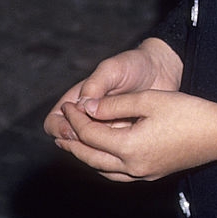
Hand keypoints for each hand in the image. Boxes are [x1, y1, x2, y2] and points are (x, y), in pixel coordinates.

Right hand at [44, 38, 181, 141]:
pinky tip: (128, 145)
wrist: (162, 71)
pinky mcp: (122, 139)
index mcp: (78, 100)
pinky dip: (114, 151)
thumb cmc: (134, 64)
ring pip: (89, 150)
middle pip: (68, 141)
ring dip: (96, 149)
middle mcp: (88, 118)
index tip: (74, 129)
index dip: (59, 128)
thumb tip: (80, 107)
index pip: (54, 122)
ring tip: (115, 141)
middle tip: (96, 139)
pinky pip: (110, 153)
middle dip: (77, 143)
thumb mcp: (113, 68)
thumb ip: (96, 84)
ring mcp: (105, 130)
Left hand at [53, 91, 216, 181]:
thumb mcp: (149, 100)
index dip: (77, 118)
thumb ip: (116, 105)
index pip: (91, 134)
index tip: (68, 104)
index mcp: (129, 147)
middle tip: (59, 128)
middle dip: (73, 141)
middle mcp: (132, 166)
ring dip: (85, 156)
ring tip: (73, 144)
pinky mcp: (152, 173)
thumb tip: (88, 107)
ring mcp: (143, 174)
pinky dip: (103, 163)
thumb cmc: (187, 111)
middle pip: (91, 157)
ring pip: (103, 169)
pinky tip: (103, 154)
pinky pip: (117, 173)